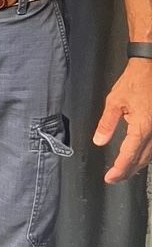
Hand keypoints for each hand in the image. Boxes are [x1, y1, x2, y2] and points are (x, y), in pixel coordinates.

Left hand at [92, 58, 151, 182]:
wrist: (151, 68)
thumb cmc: (134, 82)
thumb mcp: (115, 101)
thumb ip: (107, 124)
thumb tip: (99, 142)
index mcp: (143, 127)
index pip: (129, 155)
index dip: (119, 170)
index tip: (109, 179)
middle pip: (142, 159)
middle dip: (128, 171)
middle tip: (114, 179)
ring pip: (150, 155)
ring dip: (137, 165)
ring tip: (124, 172)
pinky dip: (145, 156)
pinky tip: (138, 158)